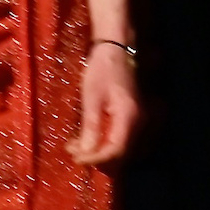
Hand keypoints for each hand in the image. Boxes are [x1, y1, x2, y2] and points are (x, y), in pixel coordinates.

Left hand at [66, 41, 140, 166]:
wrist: (116, 50)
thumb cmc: (102, 70)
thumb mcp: (92, 98)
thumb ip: (90, 127)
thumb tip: (85, 153)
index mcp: (129, 117)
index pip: (115, 150)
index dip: (95, 159)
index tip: (75, 158)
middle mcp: (138, 122)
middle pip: (119, 153)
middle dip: (94, 156)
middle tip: (71, 149)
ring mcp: (137, 120)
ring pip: (118, 147)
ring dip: (97, 151)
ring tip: (74, 144)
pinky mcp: (131, 117)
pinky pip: (118, 138)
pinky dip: (102, 142)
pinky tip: (85, 136)